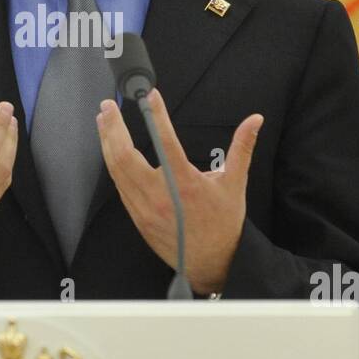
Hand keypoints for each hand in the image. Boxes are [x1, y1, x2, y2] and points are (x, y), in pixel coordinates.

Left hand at [96, 88, 262, 295]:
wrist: (213, 263)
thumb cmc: (224, 223)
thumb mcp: (235, 184)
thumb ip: (242, 148)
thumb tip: (255, 120)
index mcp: (184, 184)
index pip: (165, 141)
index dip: (156, 116)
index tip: (149, 96)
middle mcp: (160, 195)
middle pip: (125, 156)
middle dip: (114, 128)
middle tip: (109, 107)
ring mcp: (144, 208)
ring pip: (117, 170)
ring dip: (107, 143)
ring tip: (104, 121)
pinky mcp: (137, 217)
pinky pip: (120, 186)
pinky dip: (113, 164)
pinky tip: (111, 150)